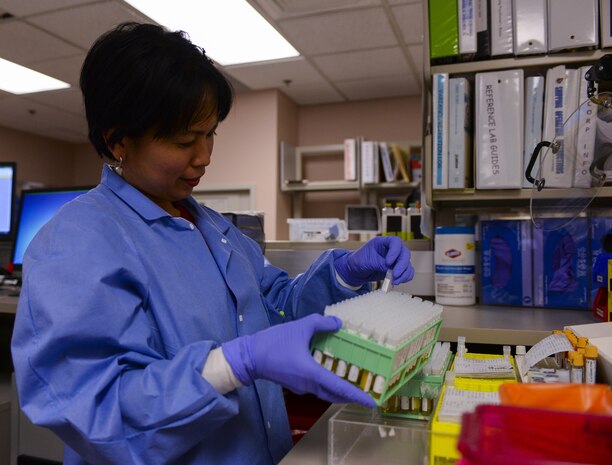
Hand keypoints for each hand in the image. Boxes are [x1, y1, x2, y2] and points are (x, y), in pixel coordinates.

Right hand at [221, 314, 375, 407]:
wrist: (249, 356)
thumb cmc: (274, 343)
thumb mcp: (299, 328)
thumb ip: (320, 323)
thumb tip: (338, 322)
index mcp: (312, 374)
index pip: (339, 388)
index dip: (356, 395)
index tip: (371, 402)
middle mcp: (309, 384)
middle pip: (334, 394)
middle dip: (351, 395)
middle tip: (366, 393)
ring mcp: (301, 386)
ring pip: (325, 392)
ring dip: (339, 390)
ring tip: (353, 384)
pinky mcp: (295, 384)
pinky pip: (316, 387)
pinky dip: (328, 384)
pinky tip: (331, 373)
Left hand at [334, 236, 414, 286]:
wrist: (356, 270)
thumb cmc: (359, 261)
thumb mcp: (367, 261)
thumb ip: (379, 264)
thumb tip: (391, 270)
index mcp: (383, 242)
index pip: (395, 242)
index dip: (395, 252)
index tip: (388, 262)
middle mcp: (391, 250)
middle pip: (405, 253)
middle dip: (401, 265)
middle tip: (395, 274)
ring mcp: (395, 259)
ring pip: (407, 264)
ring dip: (404, 273)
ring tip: (395, 281)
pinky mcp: (397, 269)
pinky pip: (407, 272)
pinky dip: (405, 277)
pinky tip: (398, 281)